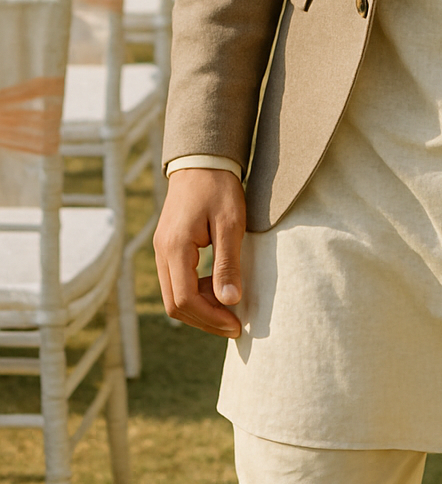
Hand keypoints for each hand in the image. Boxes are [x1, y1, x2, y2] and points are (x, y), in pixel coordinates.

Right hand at [154, 168, 246, 337]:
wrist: (202, 158)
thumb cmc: (219, 187)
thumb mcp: (230, 223)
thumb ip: (228, 263)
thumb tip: (230, 301)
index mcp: (174, 248)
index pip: (185, 299)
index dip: (210, 319)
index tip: (236, 324)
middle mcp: (162, 252)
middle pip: (175, 304)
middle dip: (205, 319)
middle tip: (234, 324)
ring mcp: (162, 249)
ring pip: (174, 295)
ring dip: (200, 307)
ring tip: (229, 307)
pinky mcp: (168, 246)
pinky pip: (176, 281)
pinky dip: (196, 292)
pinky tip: (218, 287)